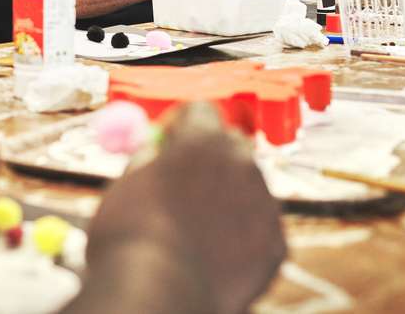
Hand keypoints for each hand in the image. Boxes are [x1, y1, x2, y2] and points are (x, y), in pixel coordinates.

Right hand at [84, 103, 284, 313]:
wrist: (159, 294)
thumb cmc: (130, 238)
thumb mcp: (128, 184)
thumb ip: (148, 161)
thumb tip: (155, 151)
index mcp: (202, 140)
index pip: (199, 110)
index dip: (179, 126)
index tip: (165, 144)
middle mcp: (242, 162)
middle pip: (231, 145)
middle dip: (211, 159)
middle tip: (187, 185)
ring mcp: (265, 203)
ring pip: (247, 190)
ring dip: (227, 201)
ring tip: (194, 234)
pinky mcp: (277, 245)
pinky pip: (259, 231)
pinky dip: (241, 241)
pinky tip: (213, 259)